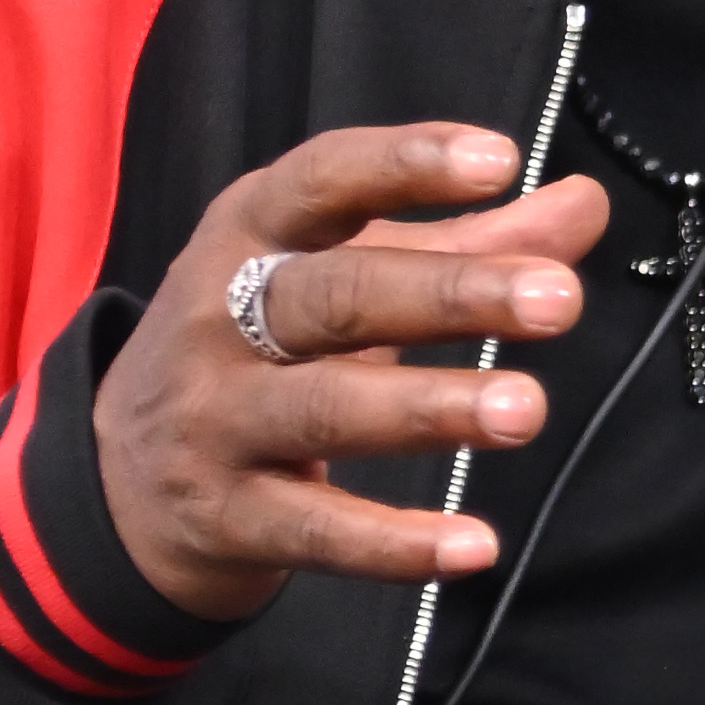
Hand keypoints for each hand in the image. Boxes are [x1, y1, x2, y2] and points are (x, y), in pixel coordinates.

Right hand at [92, 123, 608, 622]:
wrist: (122, 480)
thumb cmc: (258, 352)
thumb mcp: (338, 278)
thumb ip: (460, 244)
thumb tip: (582, 206)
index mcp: (249, 236)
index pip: (322, 182)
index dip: (406, 165)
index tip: (500, 159)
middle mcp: (218, 319)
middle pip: (333, 297)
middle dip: (449, 294)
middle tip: (558, 299)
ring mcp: (214, 421)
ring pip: (324, 410)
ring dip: (430, 408)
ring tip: (527, 409)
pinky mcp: (225, 516)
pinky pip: (316, 531)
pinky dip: (395, 543)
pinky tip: (475, 545)